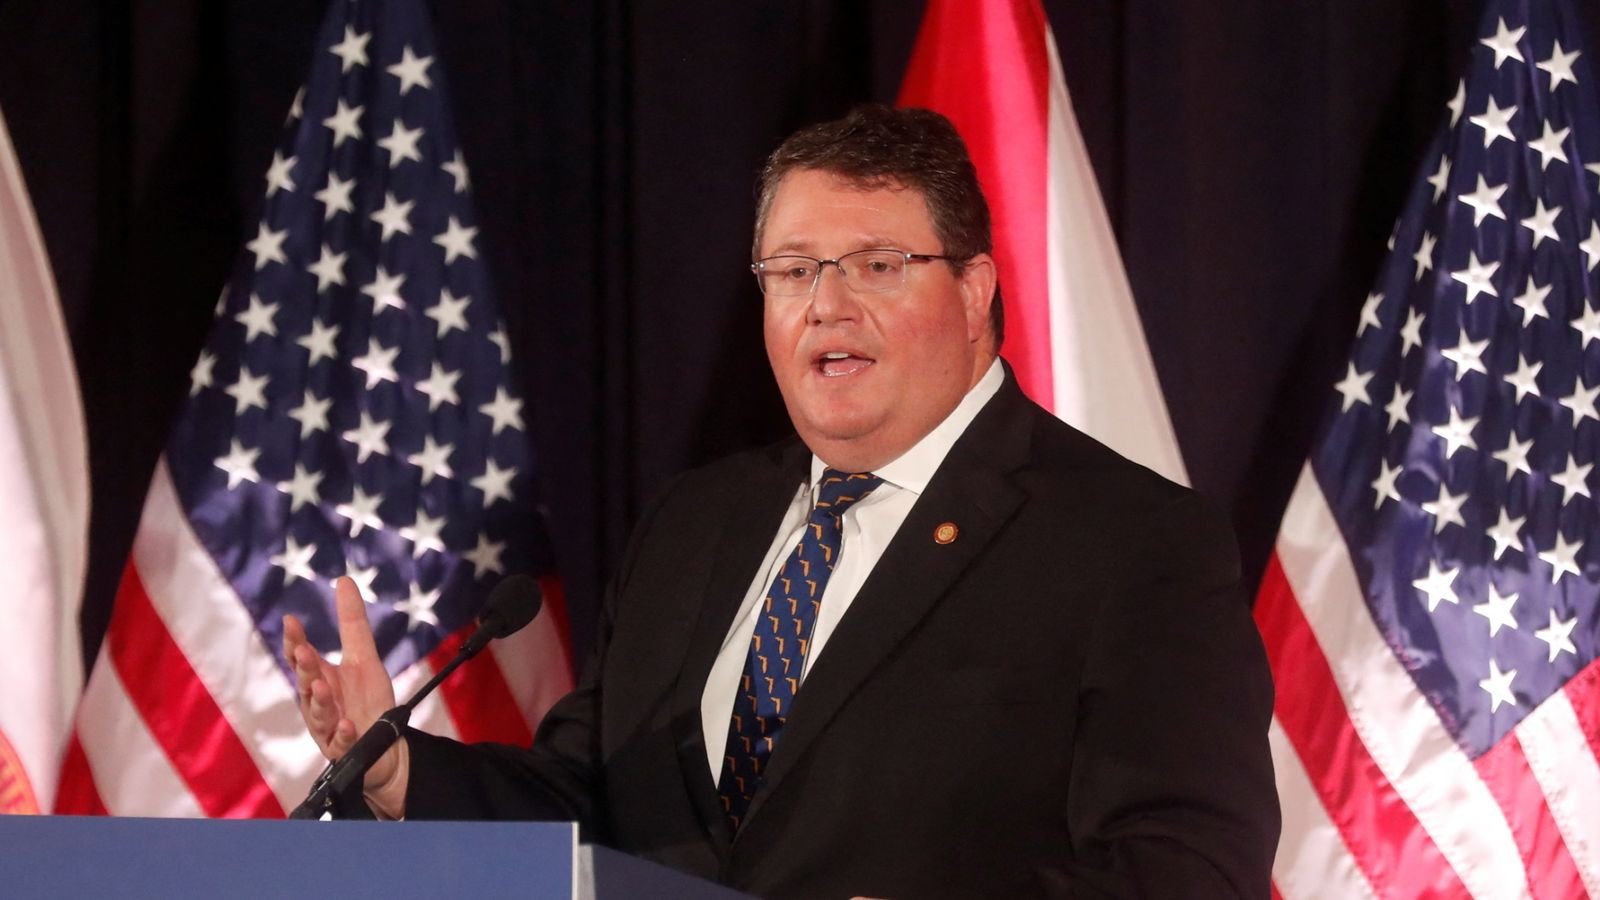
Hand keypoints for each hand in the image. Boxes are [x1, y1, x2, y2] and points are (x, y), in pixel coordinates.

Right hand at [283, 576, 409, 817]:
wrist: (384, 744)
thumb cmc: (367, 699)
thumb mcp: (364, 657)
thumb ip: (352, 622)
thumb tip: (344, 580)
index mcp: (319, 679)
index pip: (301, 658)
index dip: (294, 641)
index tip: (292, 621)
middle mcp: (318, 703)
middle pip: (307, 684)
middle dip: (305, 668)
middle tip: (303, 651)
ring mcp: (328, 728)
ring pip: (319, 715)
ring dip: (320, 700)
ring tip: (323, 686)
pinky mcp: (344, 749)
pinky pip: (341, 743)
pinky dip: (342, 734)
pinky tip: (347, 725)